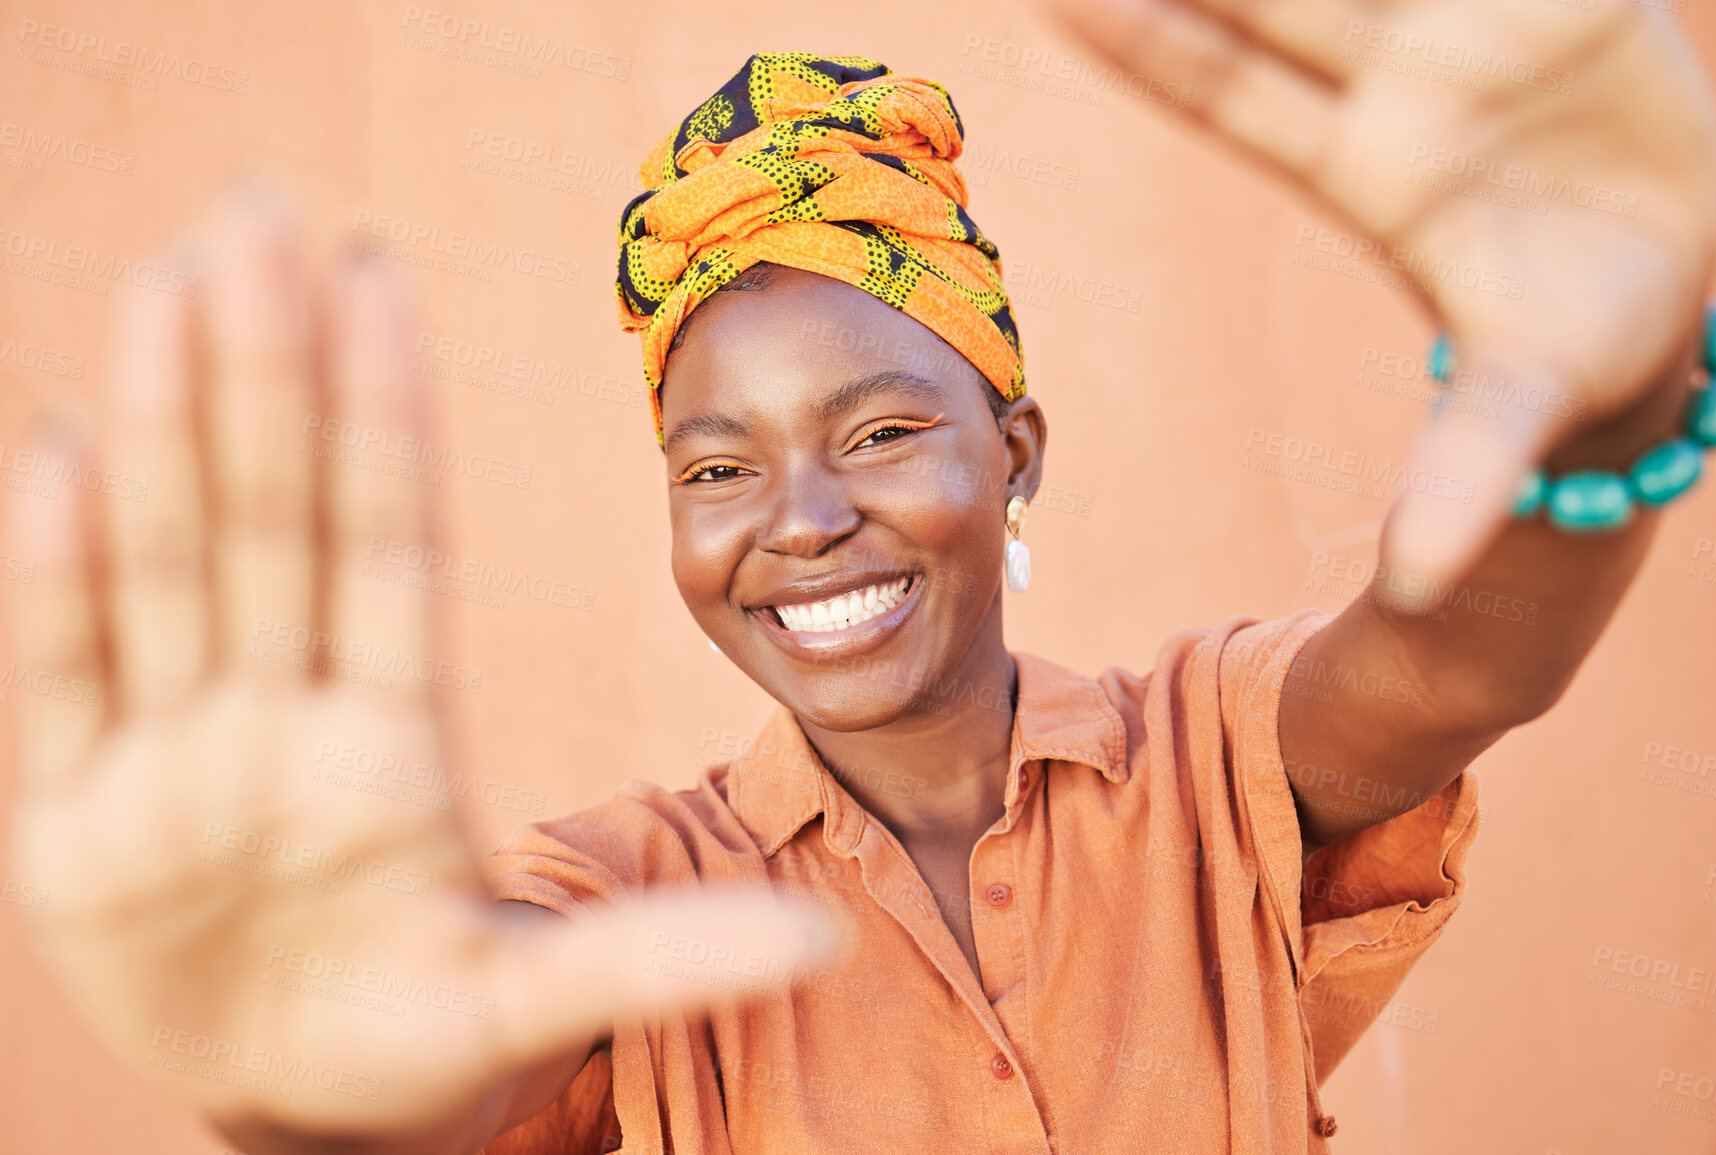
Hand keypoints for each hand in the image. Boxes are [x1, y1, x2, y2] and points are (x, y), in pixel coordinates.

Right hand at [4, 190, 838, 1137]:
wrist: (301, 1108)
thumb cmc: (428, 1042)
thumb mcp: (541, 1001)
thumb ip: (666, 959)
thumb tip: (825, 944)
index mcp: (395, 740)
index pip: (388, 540)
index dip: (380, 413)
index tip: (380, 277)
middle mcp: (289, 716)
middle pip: (277, 512)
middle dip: (269, 368)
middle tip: (263, 212)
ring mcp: (183, 756)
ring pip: (171, 557)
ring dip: (168, 421)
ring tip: (174, 275)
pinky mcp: (83, 817)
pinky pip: (64, 669)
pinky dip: (56, 569)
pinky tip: (64, 448)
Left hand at [1044, 0, 1715, 581]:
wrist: (1660, 296)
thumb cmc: (1571, 358)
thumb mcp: (1521, 413)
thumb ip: (1467, 480)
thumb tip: (1421, 587)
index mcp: (1364, 168)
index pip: (1226, 87)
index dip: (1147, 39)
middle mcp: (1394, 84)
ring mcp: (1465, 34)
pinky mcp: (1550, 1)